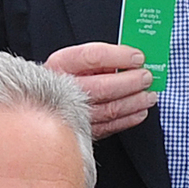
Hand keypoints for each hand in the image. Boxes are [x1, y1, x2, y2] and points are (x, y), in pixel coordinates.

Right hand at [45, 42, 159, 140]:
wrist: (39, 102)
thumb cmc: (62, 76)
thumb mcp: (74, 59)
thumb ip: (99, 59)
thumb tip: (131, 60)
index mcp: (61, 64)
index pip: (93, 57)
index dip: (119, 56)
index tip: (138, 57)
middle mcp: (62, 89)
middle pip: (103, 86)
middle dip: (131, 81)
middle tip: (147, 77)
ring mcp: (71, 112)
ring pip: (109, 109)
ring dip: (134, 102)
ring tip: (149, 95)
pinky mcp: (80, 130)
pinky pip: (109, 127)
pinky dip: (128, 119)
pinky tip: (139, 112)